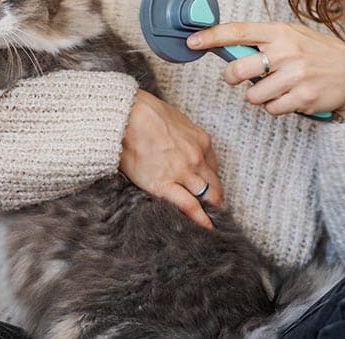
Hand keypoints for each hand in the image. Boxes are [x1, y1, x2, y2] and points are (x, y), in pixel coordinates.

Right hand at [119, 90, 223, 228]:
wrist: (127, 115)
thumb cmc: (146, 113)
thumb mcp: (176, 119)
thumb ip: (184, 136)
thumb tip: (182, 146)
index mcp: (201, 141)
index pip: (213, 168)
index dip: (212, 181)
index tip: (210, 190)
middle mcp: (197, 157)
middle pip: (214, 185)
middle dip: (217, 200)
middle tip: (217, 213)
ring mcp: (183, 172)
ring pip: (207, 197)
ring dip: (212, 212)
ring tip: (213, 225)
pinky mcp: (165, 184)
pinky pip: (190, 207)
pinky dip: (201, 221)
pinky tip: (207, 230)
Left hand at [187, 22, 344, 119]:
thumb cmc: (318, 54)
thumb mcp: (294, 36)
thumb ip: (265, 40)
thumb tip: (228, 46)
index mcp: (280, 31)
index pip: (237, 31)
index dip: (211, 37)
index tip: (192, 41)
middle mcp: (286, 51)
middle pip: (236, 70)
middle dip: (233, 78)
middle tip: (243, 78)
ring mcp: (294, 74)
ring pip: (252, 95)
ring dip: (260, 96)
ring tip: (278, 88)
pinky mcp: (301, 97)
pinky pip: (270, 109)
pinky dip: (275, 107)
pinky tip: (290, 98)